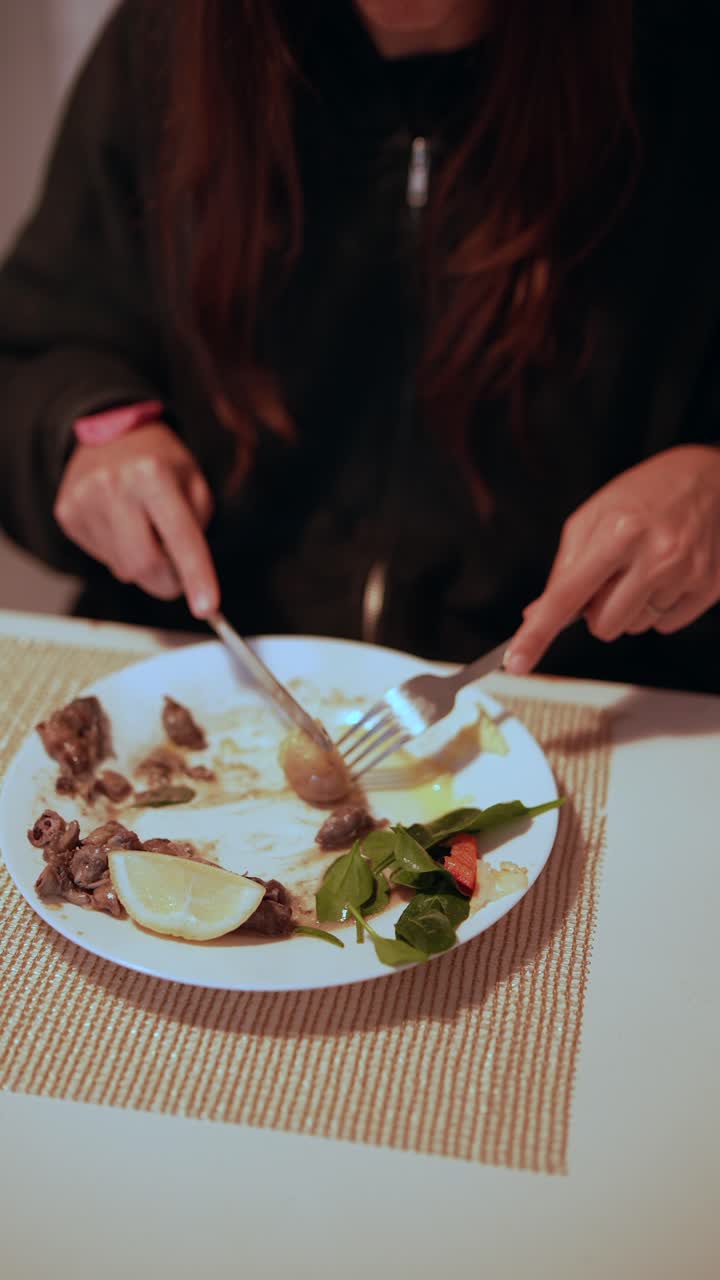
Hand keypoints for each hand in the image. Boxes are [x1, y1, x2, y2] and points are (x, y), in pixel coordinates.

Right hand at [54, 423, 219, 616]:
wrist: (111, 433)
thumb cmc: (160, 462)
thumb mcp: (194, 482)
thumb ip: (196, 529)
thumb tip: (186, 579)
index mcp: (152, 474)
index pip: (180, 537)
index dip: (196, 576)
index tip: (207, 608)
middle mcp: (113, 486)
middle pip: (144, 565)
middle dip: (167, 581)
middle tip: (177, 572)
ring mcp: (84, 501)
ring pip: (123, 568)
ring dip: (142, 564)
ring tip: (144, 529)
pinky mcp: (67, 514)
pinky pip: (102, 558)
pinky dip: (119, 553)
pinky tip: (121, 525)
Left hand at [505, 445, 719, 673]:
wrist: (711, 478)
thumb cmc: (647, 494)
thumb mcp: (594, 516)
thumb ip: (564, 567)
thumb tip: (537, 613)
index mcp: (619, 532)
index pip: (567, 595)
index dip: (538, 633)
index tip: (517, 661)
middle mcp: (655, 555)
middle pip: (603, 626)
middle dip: (598, 610)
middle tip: (612, 576)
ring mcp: (686, 575)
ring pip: (635, 628)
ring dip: (631, 606)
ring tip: (645, 567)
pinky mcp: (708, 588)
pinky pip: (665, 625)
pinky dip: (659, 607)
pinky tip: (667, 576)